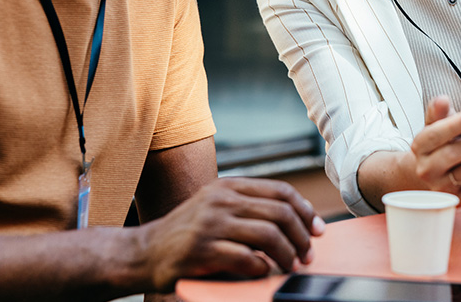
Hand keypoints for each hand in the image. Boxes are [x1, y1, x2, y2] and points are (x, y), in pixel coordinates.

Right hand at [137, 177, 325, 289]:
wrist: (144, 253)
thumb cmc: (188, 234)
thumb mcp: (216, 208)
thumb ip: (249, 208)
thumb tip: (300, 221)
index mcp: (228, 186)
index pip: (281, 191)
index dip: (305, 210)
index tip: (317, 229)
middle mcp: (221, 200)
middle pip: (280, 213)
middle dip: (301, 237)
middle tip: (307, 255)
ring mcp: (211, 224)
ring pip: (269, 235)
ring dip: (287, 255)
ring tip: (291, 266)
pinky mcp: (202, 251)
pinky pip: (247, 259)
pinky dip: (262, 268)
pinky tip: (263, 273)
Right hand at [407, 96, 460, 205]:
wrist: (431, 173)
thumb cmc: (437, 143)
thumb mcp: (433, 124)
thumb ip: (437, 111)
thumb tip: (442, 100)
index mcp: (420, 147)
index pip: (436, 135)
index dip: (455, 125)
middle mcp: (428, 170)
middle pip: (457, 154)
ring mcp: (444, 188)